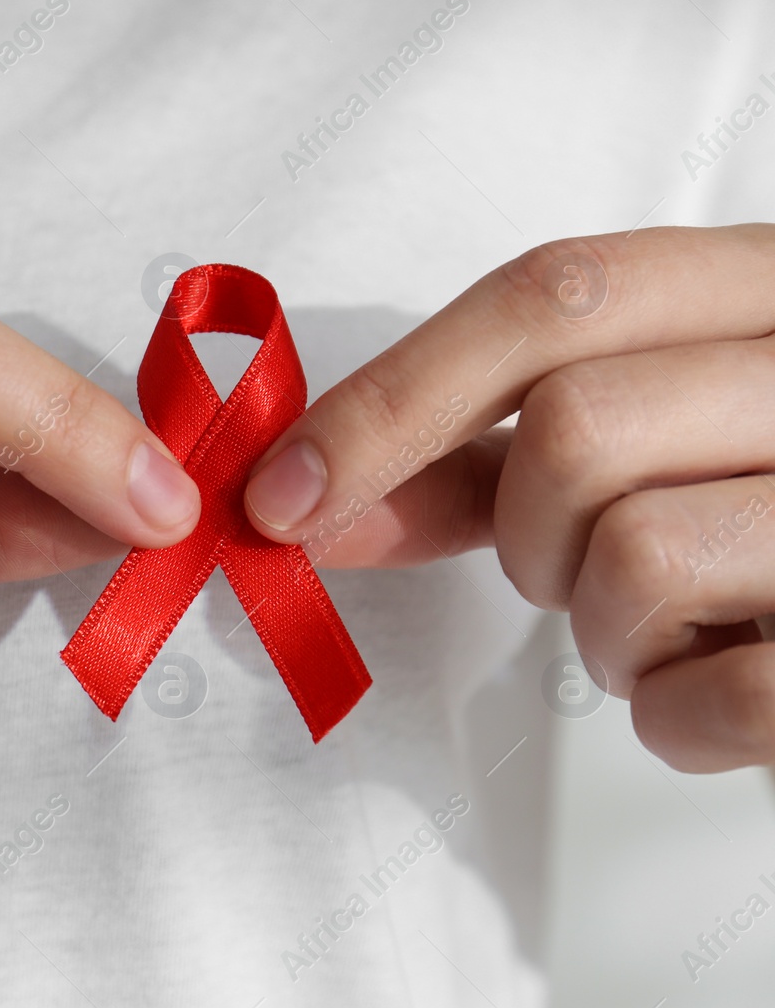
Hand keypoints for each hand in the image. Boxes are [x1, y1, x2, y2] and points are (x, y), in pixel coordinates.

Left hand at [242, 224, 774, 773]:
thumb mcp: (659, 429)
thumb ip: (485, 450)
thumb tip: (310, 494)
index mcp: (772, 289)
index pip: (553, 296)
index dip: (393, 400)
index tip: (281, 496)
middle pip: (573, 435)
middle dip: (529, 535)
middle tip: (582, 564)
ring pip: (632, 562)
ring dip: (606, 630)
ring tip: (681, 621)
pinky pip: (711, 699)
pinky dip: (679, 718)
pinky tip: (731, 684)